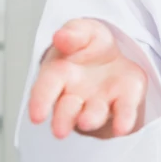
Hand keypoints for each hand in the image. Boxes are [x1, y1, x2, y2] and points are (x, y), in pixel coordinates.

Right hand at [27, 18, 147, 139]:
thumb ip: (73, 33)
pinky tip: (123, 126)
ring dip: (90, 119)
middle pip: (67, 110)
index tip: (36, 116)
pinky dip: (123, 120)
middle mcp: (76, 96)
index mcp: (59, 75)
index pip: (45, 89)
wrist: (115, 56)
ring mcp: (99, 103)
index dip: (40, 102)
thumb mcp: (82, 31)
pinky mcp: (124, 103)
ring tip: (86, 122)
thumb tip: (61, 37)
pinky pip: (123, 113)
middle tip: (59, 130)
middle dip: (63, 119)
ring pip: (93, 115)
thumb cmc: (90, 47)